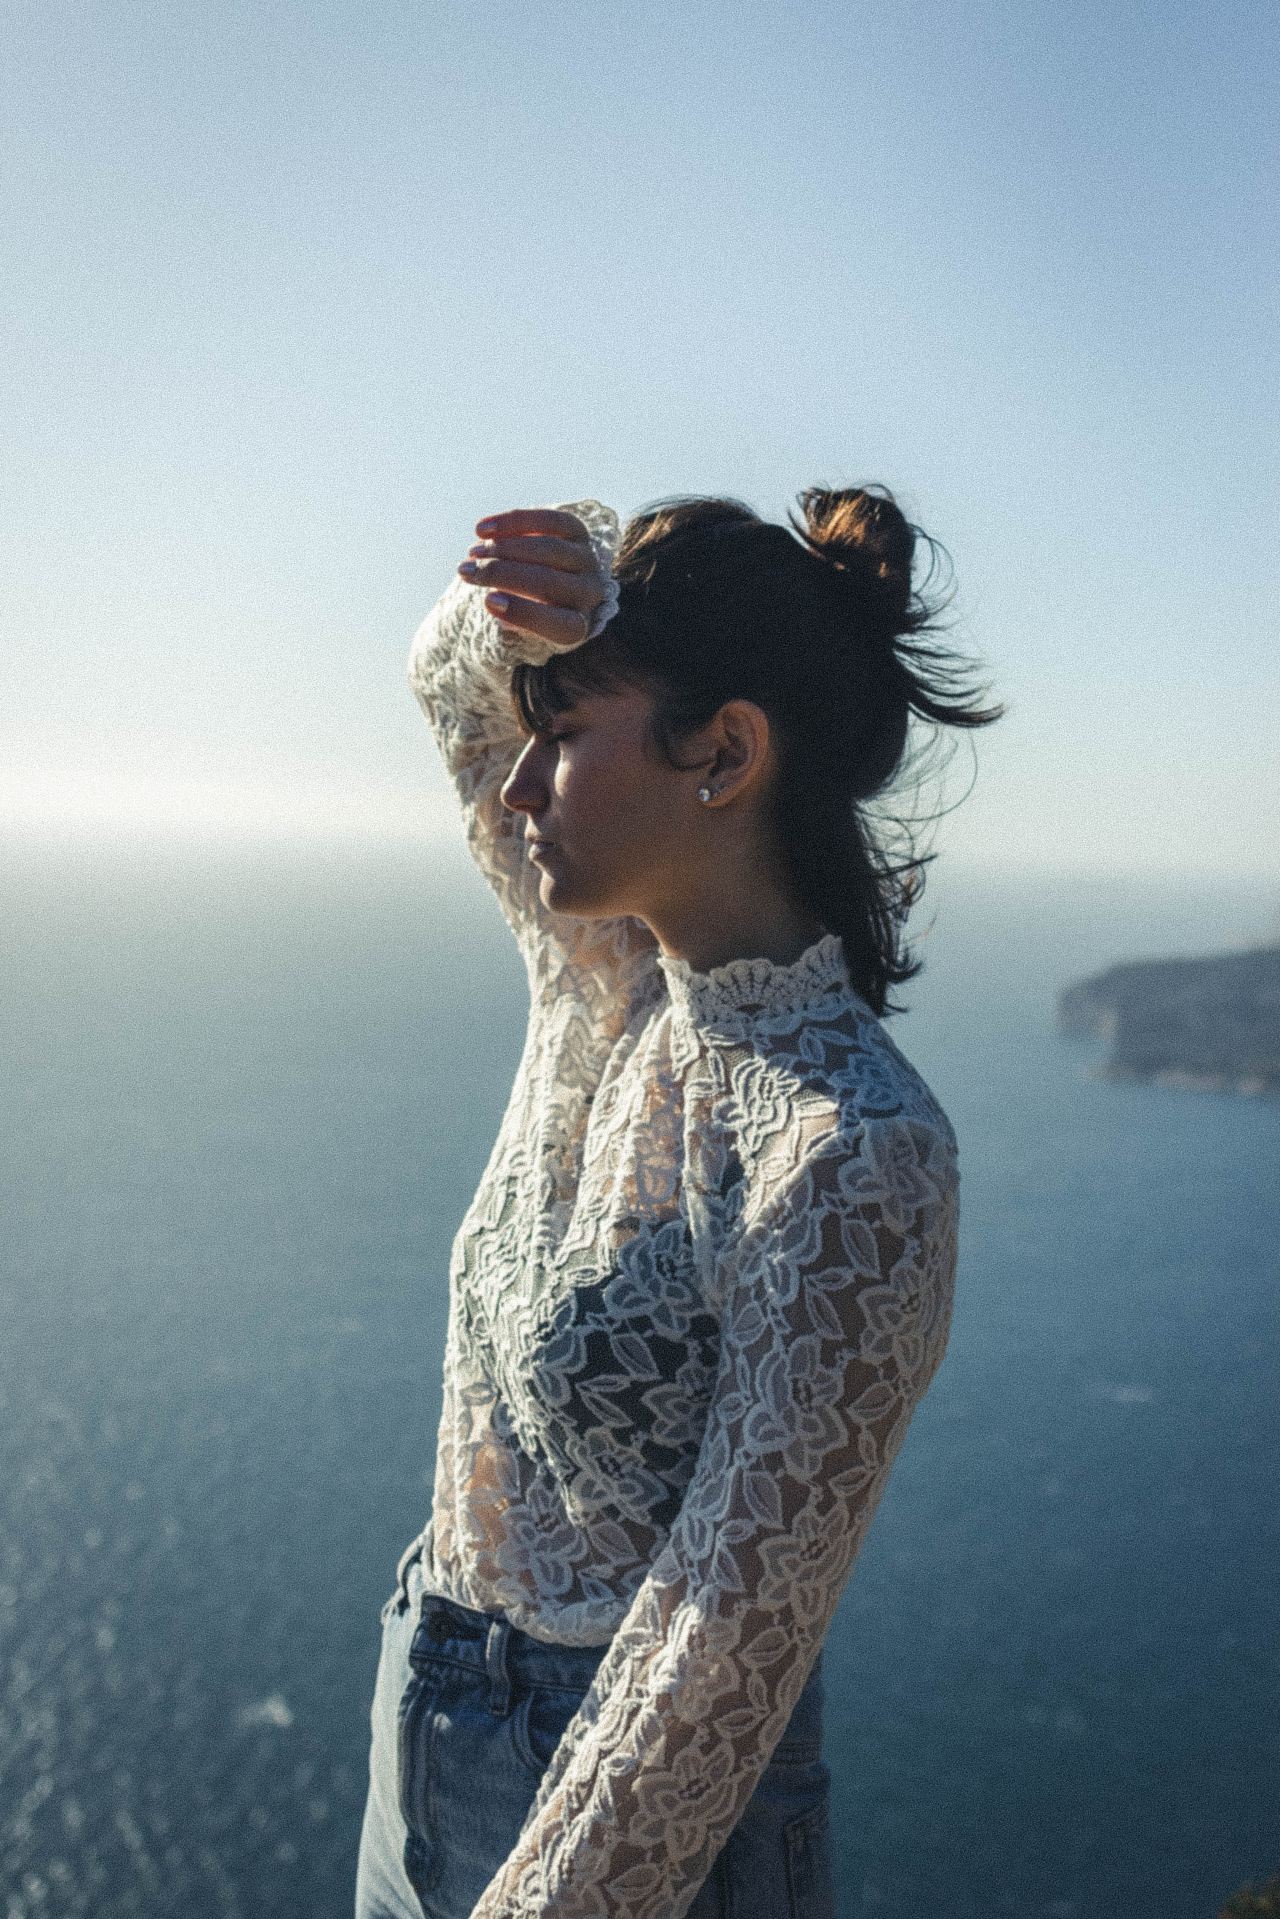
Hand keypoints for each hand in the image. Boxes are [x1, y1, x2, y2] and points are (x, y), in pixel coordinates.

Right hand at [457, 507, 610, 651]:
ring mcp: (587, 560)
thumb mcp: (519, 627)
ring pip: (546, 549)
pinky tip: (482, 530)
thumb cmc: (528, 612)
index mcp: (578, 625)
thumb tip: (494, 599)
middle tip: (466, 571)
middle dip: (501, 574)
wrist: (550, 586)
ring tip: (473, 553)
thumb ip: (509, 619)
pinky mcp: (579, 532)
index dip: (524, 613)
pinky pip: (548, 522)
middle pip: (546, 581)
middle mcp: (589, 593)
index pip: (559, 624)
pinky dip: (513, 523)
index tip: (487, 602)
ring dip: (503, 548)